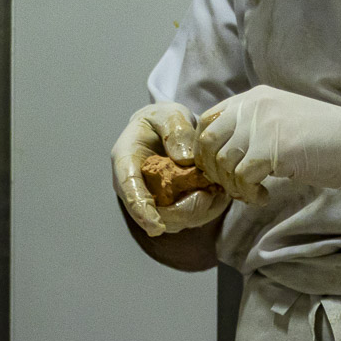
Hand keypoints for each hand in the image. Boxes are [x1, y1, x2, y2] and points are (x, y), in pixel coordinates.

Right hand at [112, 102, 227, 236]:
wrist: (166, 130)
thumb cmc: (163, 121)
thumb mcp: (169, 114)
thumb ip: (176, 130)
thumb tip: (185, 159)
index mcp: (126, 161)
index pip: (131, 191)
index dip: (142, 211)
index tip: (156, 226)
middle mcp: (136, 188)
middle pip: (156, 214)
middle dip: (183, 212)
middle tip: (207, 194)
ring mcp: (152, 202)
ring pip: (175, 222)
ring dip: (198, 211)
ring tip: (213, 189)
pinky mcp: (171, 208)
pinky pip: (189, 219)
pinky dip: (206, 210)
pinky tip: (214, 192)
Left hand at [195, 85, 340, 205]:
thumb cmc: (325, 137)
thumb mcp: (280, 121)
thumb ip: (251, 128)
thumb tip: (221, 153)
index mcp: (254, 98)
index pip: (207, 120)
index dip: (205, 149)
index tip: (220, 169)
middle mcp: (253, 107)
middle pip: (207, 141)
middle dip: (213, 170)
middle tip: (233, 185)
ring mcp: (262, 126)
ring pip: (222, 162)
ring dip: (233, 185)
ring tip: (253, 192)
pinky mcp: (272, 150)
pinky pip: (242, 179)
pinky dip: (249, 194)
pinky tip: (264, 196)